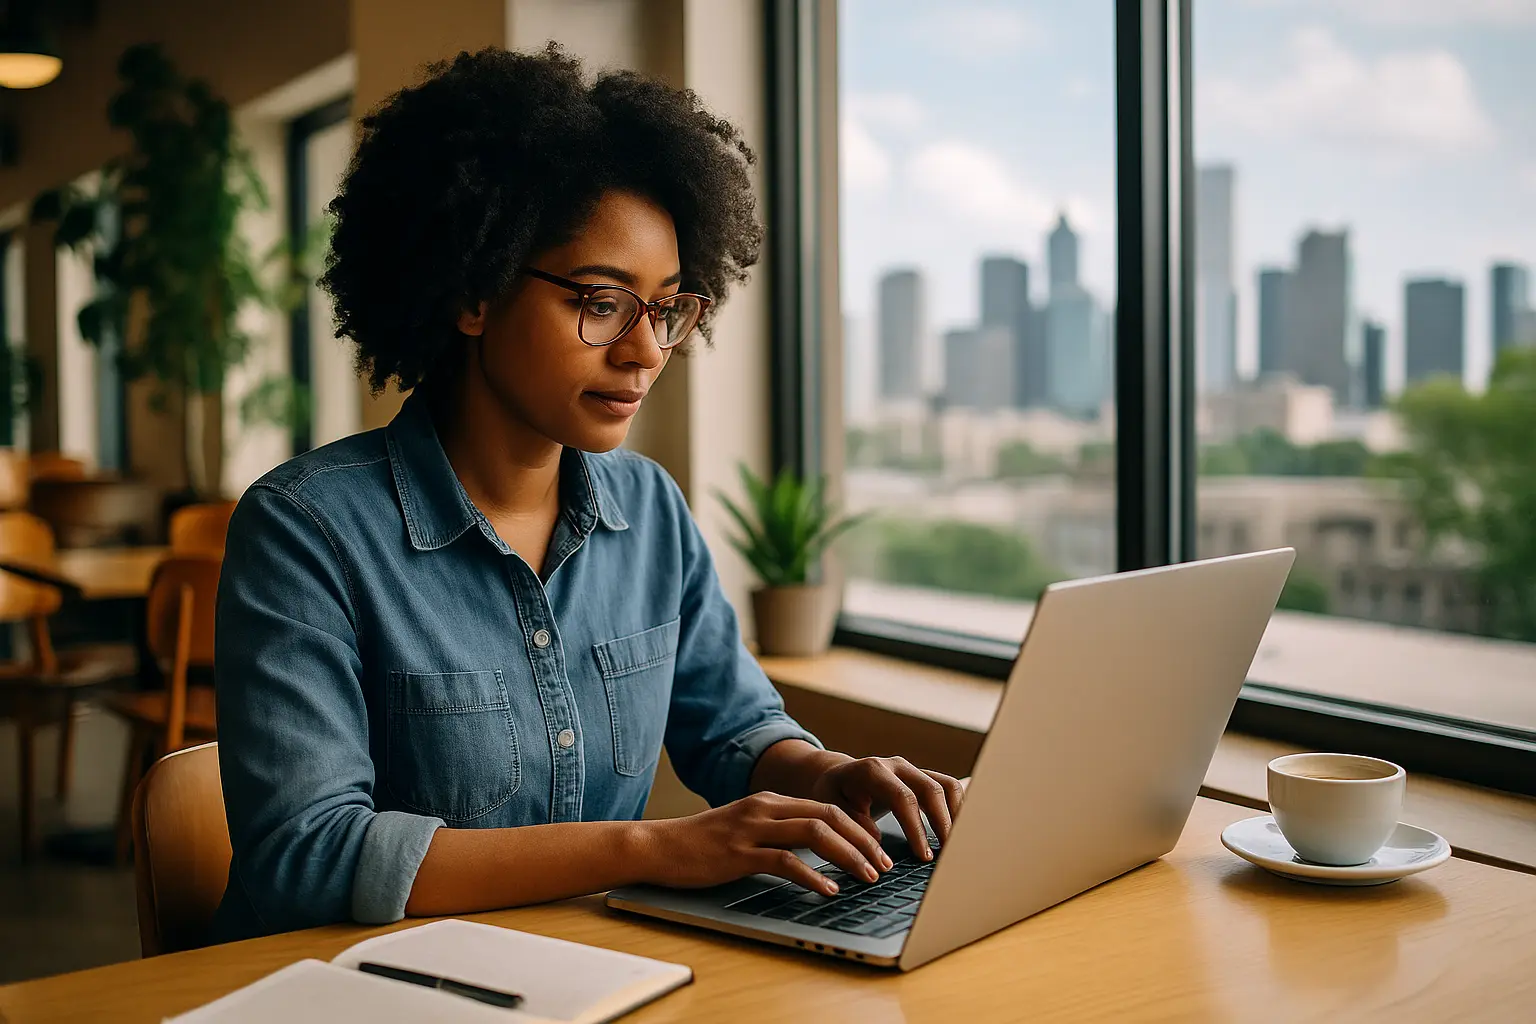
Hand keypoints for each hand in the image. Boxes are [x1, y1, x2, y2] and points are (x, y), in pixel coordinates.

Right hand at [638, 792, 894, 895]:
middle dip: (863, 840)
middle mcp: (764, 808)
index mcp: (769, 801)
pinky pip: (785, 862)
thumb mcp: (745, 826)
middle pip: (829, 816)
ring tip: (867, 876)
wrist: (658, 846)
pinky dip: (812, 875)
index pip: (827, 807)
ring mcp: (751, 829)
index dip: (859, 828)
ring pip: (814, 834)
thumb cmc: (701, 843)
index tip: (878, 850)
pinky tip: (828, 889)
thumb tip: (817, 846)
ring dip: (848, 856)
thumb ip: (777, 830)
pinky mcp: (738, 854)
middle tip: (884, 864)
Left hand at [809, 756, 964, 860]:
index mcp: (872, 771)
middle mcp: (897, 766)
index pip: (904, 798)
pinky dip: (958, 808)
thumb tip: (877, 844)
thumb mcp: (830, 807)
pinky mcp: (922, 777)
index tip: (923, 856)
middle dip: (944, 824)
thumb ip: (852, 823)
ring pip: (946, 786)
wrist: (836, 775)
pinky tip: (959, 831)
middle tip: (949, 855)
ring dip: (957, 815)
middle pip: (932, 790)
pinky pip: (948, 788)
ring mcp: (912, 769)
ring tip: (959, 845)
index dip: (917, 829)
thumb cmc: (832, 793)